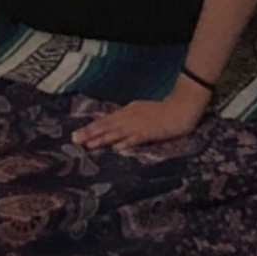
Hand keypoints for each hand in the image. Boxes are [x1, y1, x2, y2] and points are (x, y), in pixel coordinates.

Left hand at [74, 85, 211, 152]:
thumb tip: (116, 135)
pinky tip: (117, 148)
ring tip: (88, 145)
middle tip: (74, 139)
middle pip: (107, 125)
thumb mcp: (142, 113)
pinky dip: (126, 143)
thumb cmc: (163, 112)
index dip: (92, 127)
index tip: (77, 134)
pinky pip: (136, 138)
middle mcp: (130, 116)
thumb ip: (129, 120)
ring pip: (117, 132)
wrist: (182, 107)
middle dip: (90, 133)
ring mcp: (140, 124)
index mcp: (128, 111)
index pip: (106, 120)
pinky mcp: (151, 132)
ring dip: (102, 138)